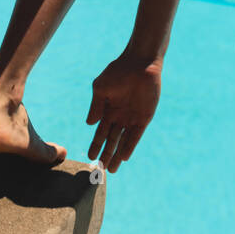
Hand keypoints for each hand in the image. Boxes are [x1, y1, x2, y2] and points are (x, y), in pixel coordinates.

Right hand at [86, 54, 160, 171]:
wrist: (140, 63)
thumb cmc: (118, 71)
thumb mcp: (101, 87)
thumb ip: (95, 106)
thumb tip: (90, 124)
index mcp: (108, 109)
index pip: (100, 132)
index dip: (95, 144)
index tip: (90, 156)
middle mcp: (119, 116)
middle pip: (111, 140)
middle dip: (106, 154)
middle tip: (100, 170)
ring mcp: (132, 117)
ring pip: (123, 141)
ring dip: (117, 155)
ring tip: (111, 169)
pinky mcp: (144, 117)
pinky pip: (136, 135)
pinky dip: (129, 146)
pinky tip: (124, 157)